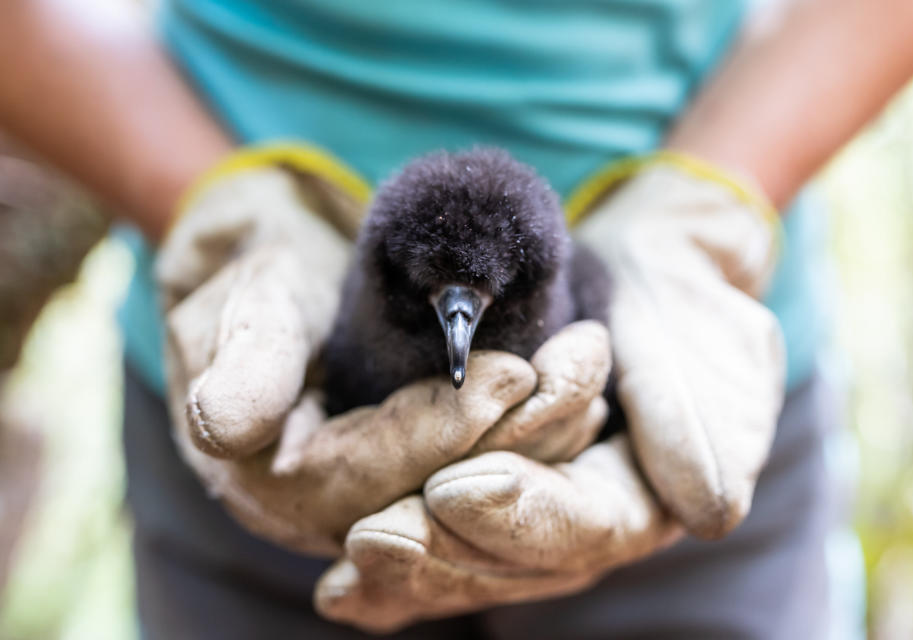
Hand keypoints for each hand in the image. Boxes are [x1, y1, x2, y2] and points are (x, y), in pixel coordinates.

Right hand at [156, 156, 612, 555]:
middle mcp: (333, 507)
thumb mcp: (248, 298)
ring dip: (541, 437)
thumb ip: (246, 360)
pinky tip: (582, 397)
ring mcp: (382, 492)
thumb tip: (225, 426)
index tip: (510, 374)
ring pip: (470, 488)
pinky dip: (535, 435)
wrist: (282, 257)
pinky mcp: (420, 468)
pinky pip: (484, 468)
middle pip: (433, 495)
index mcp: (276, 478)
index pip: (368, 477)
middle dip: (516, 437)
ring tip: (589, 371)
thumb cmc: (261, 265)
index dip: (441, 431)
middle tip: (581, 366)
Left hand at [314, 152, 784, 627]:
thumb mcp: (707, 342)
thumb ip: (703, 421)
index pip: (584, 526)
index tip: (453, 488)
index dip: (521, 515)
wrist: (641, 279)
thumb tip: (709, 509)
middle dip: (443, 554)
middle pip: (514, 563)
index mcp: (645, 497)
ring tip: (347, 566)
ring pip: (469, 565)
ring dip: (408, 570)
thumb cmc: (676, 300)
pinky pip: (440, 548)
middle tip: (373, 538)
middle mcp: (582, 524)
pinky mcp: (487, 506)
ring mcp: (530, 520)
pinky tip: (338, 592)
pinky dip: (392, 580)